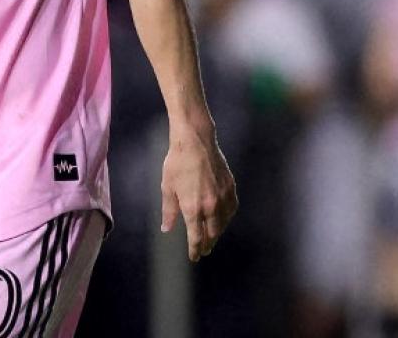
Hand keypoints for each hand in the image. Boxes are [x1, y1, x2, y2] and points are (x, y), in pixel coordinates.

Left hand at [161, 120, 237, 261]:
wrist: (195, 141)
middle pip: (212, 233)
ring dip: (218, 232)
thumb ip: (169, 211)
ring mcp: (223, 196)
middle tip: (203, 250)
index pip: (196, 237)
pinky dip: (227, 217)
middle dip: (207, 244)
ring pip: (224, 223)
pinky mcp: (230, 187)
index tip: (194, 257)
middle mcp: (211, 205)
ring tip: (212, 237)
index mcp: (193, 208)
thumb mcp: (167, 188)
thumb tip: (167, 229)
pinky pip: (231, 209)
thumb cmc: (177, 163)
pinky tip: (223, 219)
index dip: (195, 249)